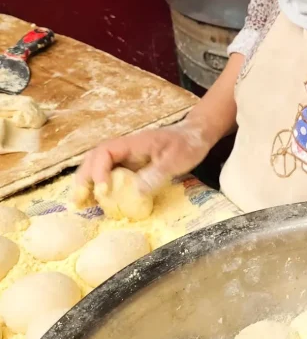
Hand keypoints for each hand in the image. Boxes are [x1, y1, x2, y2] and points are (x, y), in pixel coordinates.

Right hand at [73, 120, 213, 202]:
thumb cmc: (187, 144)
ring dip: (87, 182)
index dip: (99, 171)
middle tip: (78, 200)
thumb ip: (157, 173)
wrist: (196, 135)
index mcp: (132, 143)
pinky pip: (111, 174)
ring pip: (98, 166)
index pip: (105, 153)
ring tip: (81, 203)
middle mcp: (124, 148)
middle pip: (94, 159)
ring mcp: (126, 157)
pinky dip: (101, 186)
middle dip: (84, 178)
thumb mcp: (176, 160)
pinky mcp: (131, 166)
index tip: (102, 190)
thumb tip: (135, 191)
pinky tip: (98, 201)